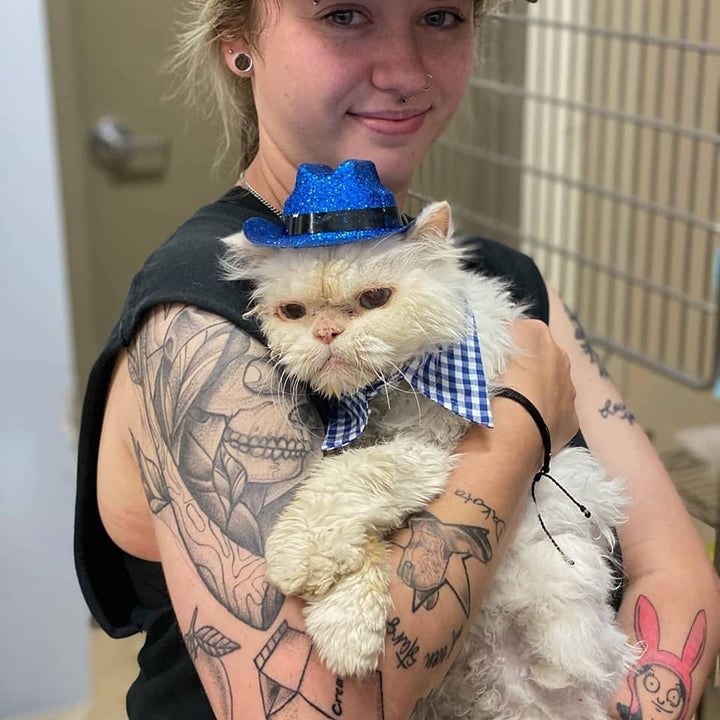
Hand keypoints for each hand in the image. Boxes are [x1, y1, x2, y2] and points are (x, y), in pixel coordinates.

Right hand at [497, 318, 577, 451]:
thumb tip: (490, 344)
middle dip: (525, 368)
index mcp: (535, 333)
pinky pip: (555, 413)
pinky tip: (525, 427)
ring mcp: (569, 389)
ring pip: (551, 386)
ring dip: (536, 393)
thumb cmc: (488, 385)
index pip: (518, 330)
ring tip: (512, 409)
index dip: (504, 346)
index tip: (490, 359)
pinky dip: (543, 418)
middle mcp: (560, 356)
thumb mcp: (478, 349)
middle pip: (539, 357)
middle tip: (501, 384)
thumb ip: (489, 342)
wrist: (511, 430)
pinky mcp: (571, 419)